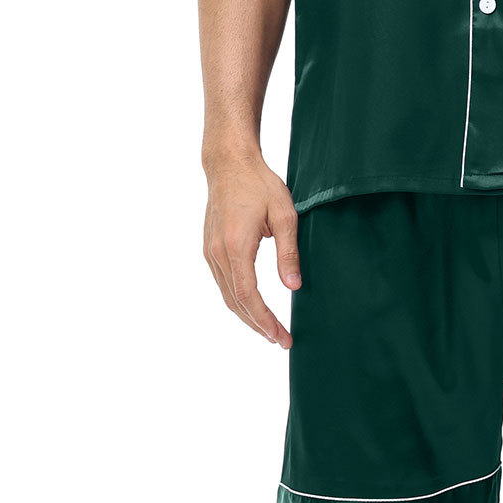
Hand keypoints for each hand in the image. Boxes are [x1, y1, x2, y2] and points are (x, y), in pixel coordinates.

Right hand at [201, 145, 301, 348]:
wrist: (229, 162)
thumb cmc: (259, 184)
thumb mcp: (284, 215)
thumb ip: (288, 253)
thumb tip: (293, 287)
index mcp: (236, 247)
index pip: (249, 296)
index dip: (265, 321)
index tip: (281, 337)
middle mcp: (218, 253)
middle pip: (235, 302)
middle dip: (258, 325)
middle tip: (280, 340)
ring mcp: (210, 251)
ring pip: (227, 295)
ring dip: (247, 315)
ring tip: (269, 330)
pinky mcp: (209, 247)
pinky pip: (222, 282)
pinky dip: (237, 300)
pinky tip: (251, 306)